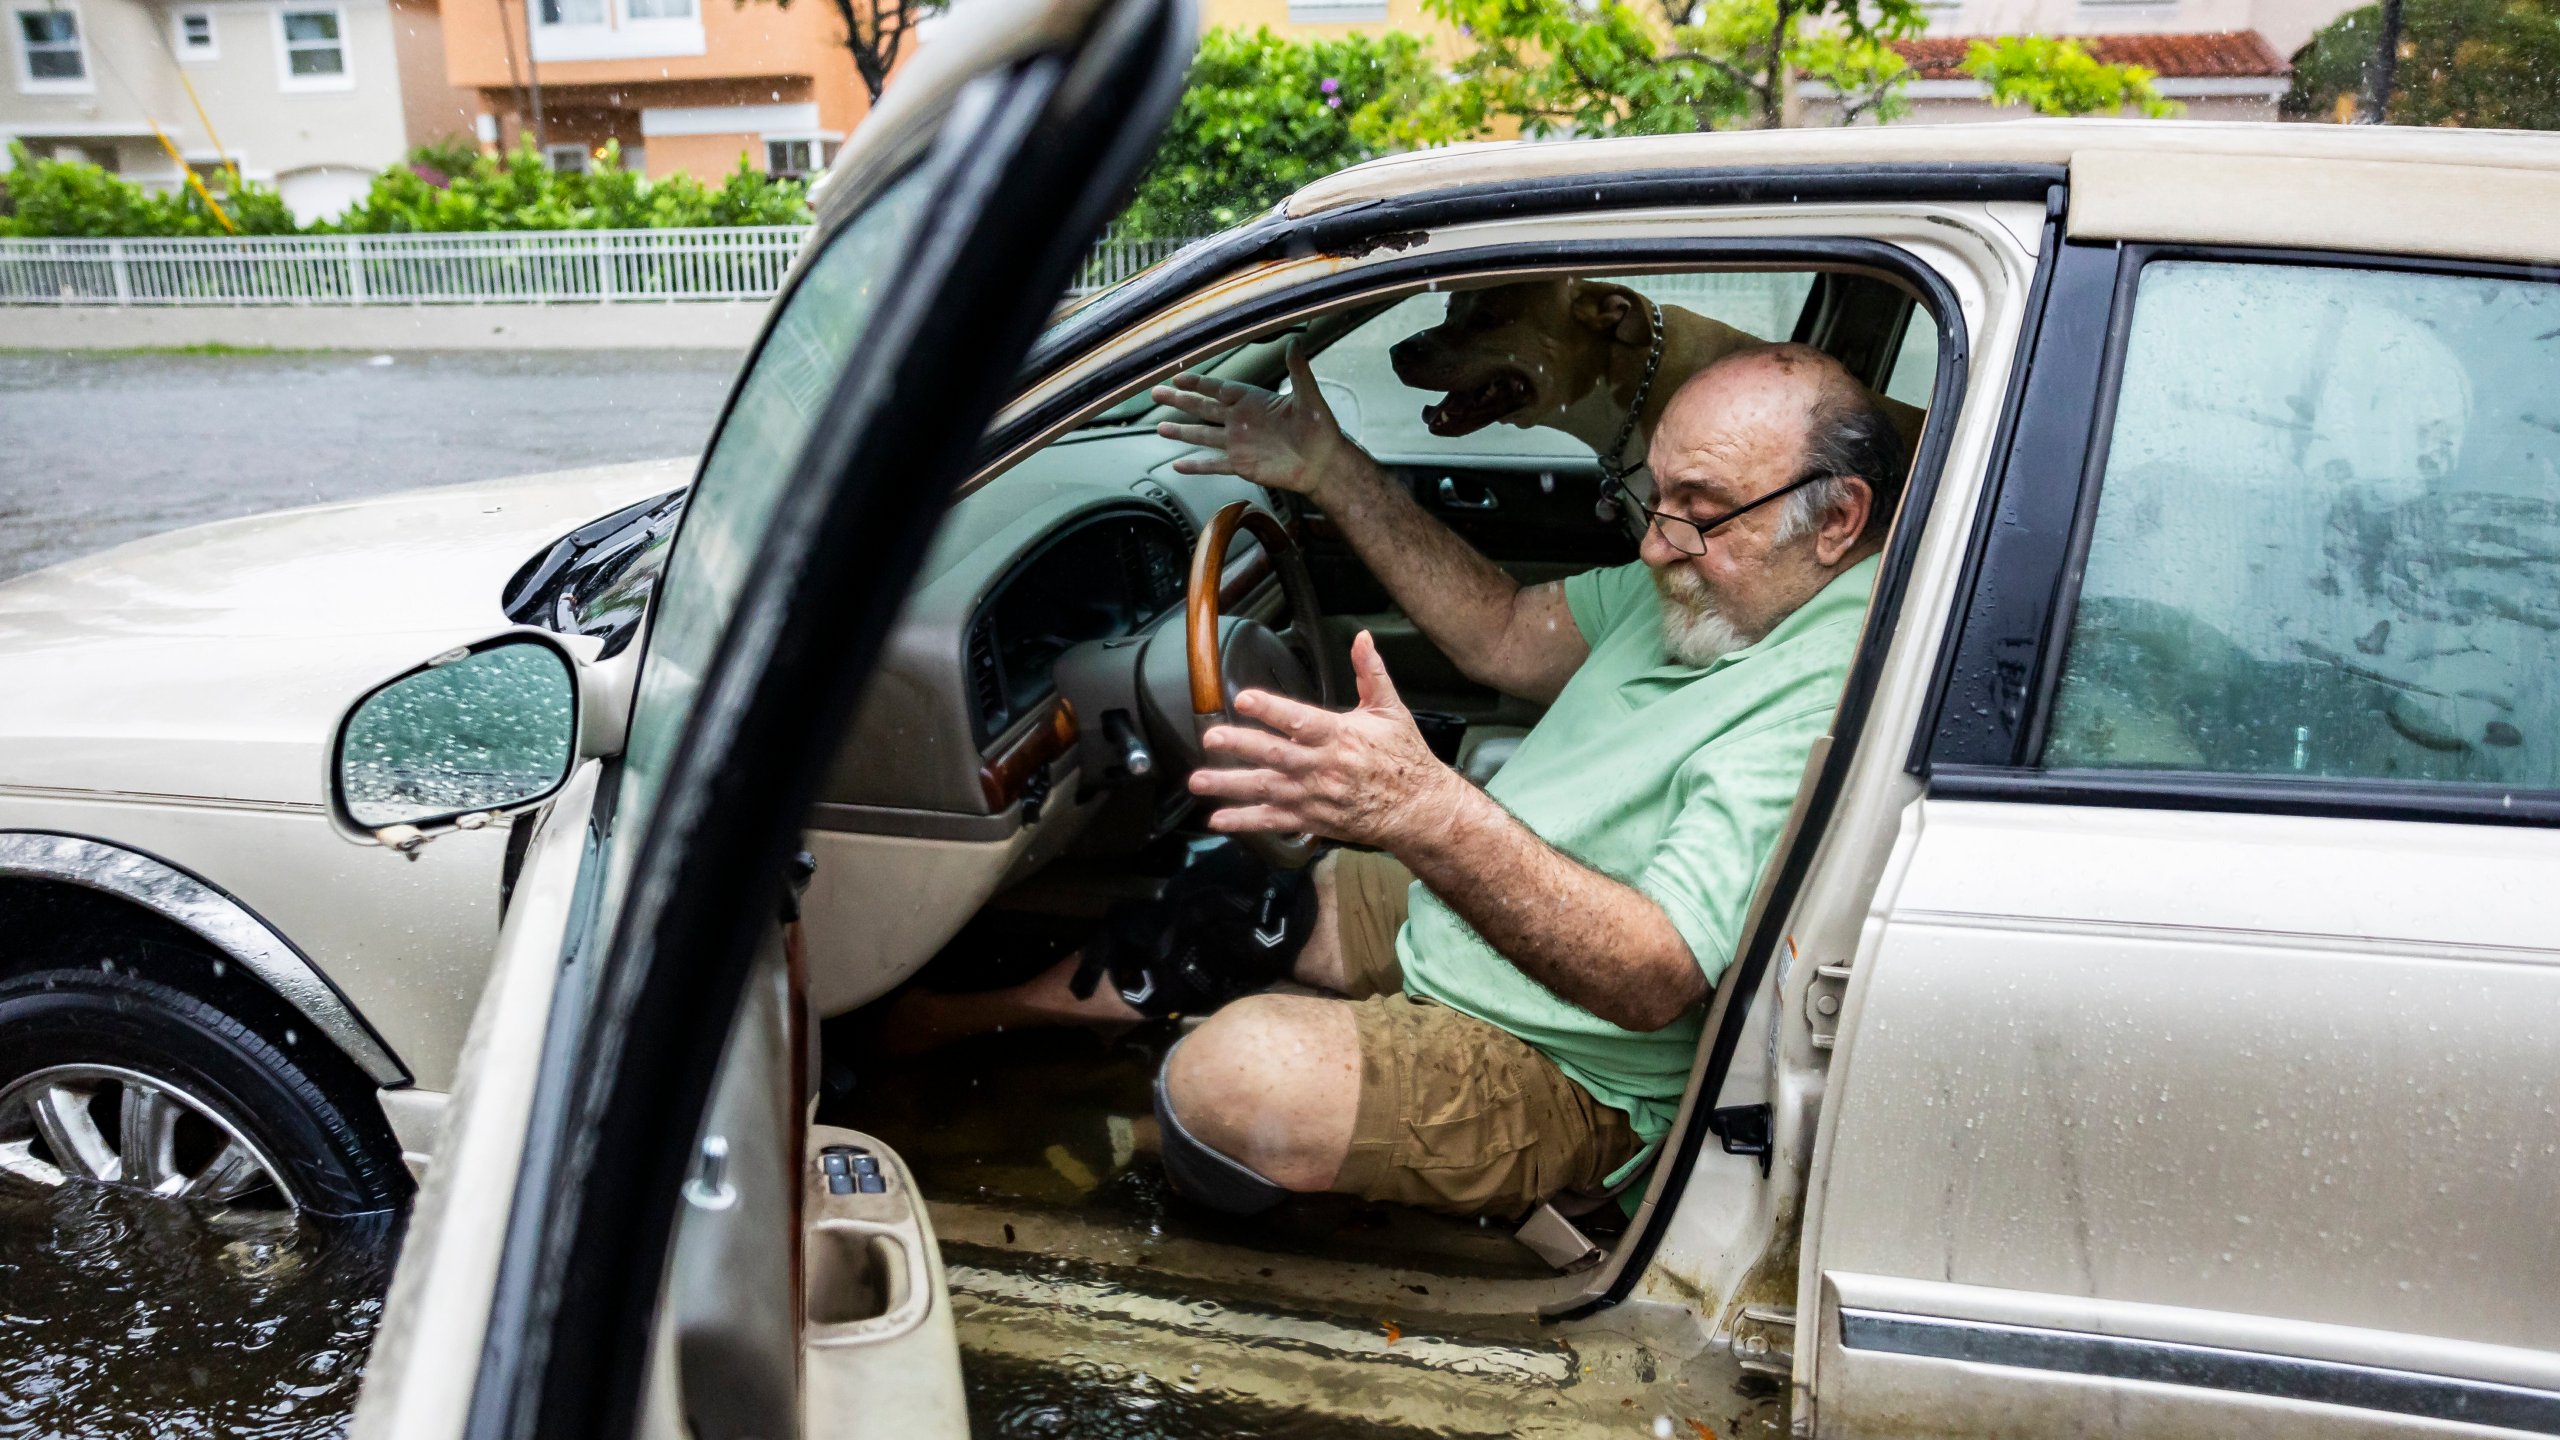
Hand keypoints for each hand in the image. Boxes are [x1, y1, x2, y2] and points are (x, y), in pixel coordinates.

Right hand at [1154, 341, 1363, 501]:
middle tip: (1156, 393)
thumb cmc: (1319, 428)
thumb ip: (1298, 371)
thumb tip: (1296, 343)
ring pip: (1202, 435)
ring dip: (1181, 431)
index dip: (1199, 382)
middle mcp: (1240, 420)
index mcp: (1253, 401)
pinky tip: (1178, 465)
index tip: (1179, 376)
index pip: (1218, 388)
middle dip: (1180, 400)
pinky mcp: (1241, 465)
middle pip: (1203, 408)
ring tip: (1160, 427)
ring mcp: (1238, 444)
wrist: (1323, 462)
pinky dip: (1196, 465)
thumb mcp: (1308, 396)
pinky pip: (1214, 465)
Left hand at [1188, 631, 1463, 850]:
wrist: (1418, 809)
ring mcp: (1315, 796)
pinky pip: (1275, 821)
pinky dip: (1246, 821)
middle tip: (1211, 737)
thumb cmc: (1404, 758)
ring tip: (1199, 780)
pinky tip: (1218, 819)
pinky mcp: (1312, 819)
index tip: (1244, 698)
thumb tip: (1360, 638)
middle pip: (1276, 754)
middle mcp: (1323, 768)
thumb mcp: (1391, 710)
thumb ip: (1371, 673)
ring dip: (1230, 785)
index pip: (1301, 720)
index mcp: (1341, 736)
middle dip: (1241, 745)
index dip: (1271, 709)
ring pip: (1267, 789)